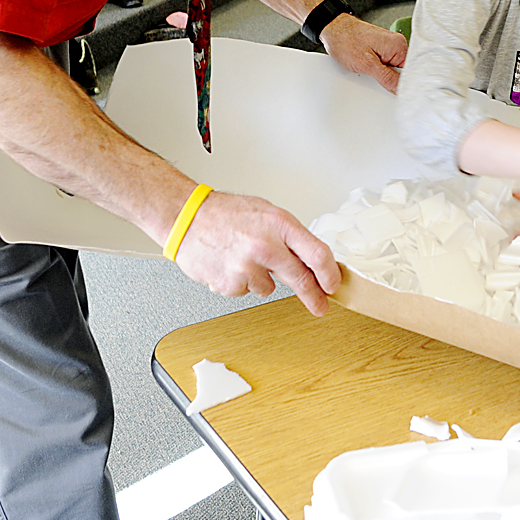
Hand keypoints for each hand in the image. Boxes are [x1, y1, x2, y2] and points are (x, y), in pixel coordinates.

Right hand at [168, 189, 341, 315]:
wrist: (186, 219)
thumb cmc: (225, 214)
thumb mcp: (266, 213)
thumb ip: (289, 237)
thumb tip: (311, 261)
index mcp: (279, 224)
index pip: (317, 254)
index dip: (329, 274)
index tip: (333, 285)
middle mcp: (266, 245)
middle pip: (301, 279)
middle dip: (314, 297)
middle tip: (320, 306)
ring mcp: (247, 267)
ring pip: (269, 288)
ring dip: (262, 278)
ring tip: (243, 257)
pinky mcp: (231, 284)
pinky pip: (247, 290)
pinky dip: (241, 282)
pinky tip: (230, 264)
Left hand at [320, 13, 407, 92]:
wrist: (333, 29)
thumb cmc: (346, 40)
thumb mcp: (366, 64)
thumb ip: (386, 78)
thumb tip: (400, 89)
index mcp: (398, 46)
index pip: (411, 72)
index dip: (404, 84)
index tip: (396, 92)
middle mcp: (397, 44)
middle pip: (404, 71)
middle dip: (392, 79)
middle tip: (376, 79)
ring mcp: (391, 45)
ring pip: (394, 69)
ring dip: (384, 74)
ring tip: (369, 69)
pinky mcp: (383, 48)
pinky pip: (388, 64)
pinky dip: (380, 69)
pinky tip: (370, 67)